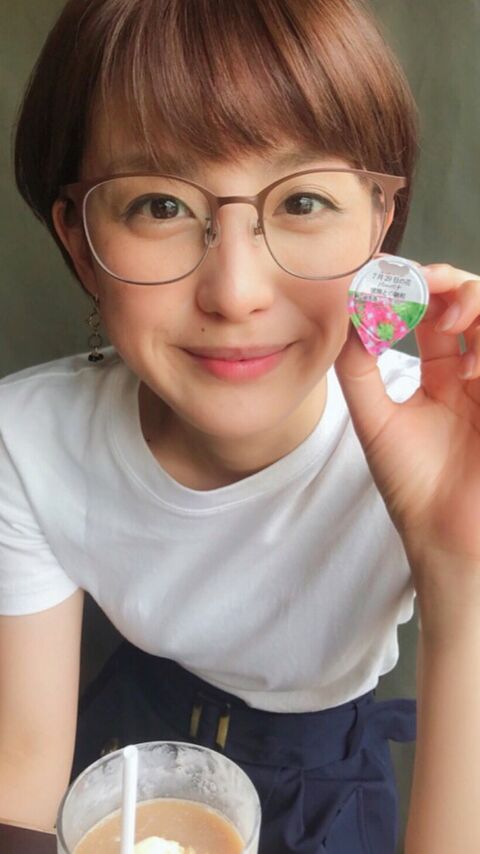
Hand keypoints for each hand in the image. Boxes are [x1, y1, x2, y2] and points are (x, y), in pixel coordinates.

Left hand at [335, 262, 479, 591]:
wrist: (444, 536)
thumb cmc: (413, 484)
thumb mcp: (375, 419)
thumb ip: (360, 368)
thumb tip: (350, 314)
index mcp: (442, 376)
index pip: (435, 314)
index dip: (414, 288)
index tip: (383, 273)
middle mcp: (473, 373)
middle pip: (472, 303)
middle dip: (448, 281)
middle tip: (422, 282)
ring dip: (473, 303)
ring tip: (447, 319)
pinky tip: (466, 368)